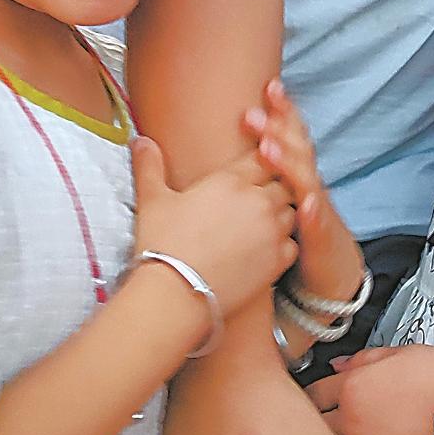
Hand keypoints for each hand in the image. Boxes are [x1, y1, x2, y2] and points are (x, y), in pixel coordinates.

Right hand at [132, 135, 294, 329]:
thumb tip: (140, 140)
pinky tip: (266, 249)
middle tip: (256, 199)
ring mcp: (272, 231)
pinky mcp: (277, 260)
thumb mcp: (152, 200)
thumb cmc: (162, 245)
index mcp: (231, 180)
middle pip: (281, 183)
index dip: (259, 162)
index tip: (250, 171)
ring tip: (260, 224)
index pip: (262, 157)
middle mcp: (258, 201)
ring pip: (291, 211)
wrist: (175, 294)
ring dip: (280, 214)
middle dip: (272, 187)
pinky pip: (292, 244)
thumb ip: (150, 166)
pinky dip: (283, 244)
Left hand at [241, 79, 359, 293]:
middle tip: (252, 113)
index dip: (283, 109)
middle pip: (298, 148)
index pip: (290, 133)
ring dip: (288, 162)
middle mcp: (308, 183)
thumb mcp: (273, 194)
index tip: (270, 85)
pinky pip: (316, 221)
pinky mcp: (320, 236)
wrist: (331, 266)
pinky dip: (312, 211)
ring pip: (305, 179)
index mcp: (295, 171)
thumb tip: (226, 143)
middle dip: (278, 128)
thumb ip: (255, 169)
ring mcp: (316, 208)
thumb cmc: (294, 226)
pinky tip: (303, 204)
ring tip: (267, 149)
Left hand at [308, 344, 433, 434]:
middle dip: (317, 425)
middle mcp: (353, 420)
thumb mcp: (398, 353)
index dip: (312, 395)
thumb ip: (362, 359)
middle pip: (317, 426)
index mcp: (353, 387)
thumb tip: (338, 364)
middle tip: (321, 426)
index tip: (314, 401)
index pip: (314, 392)